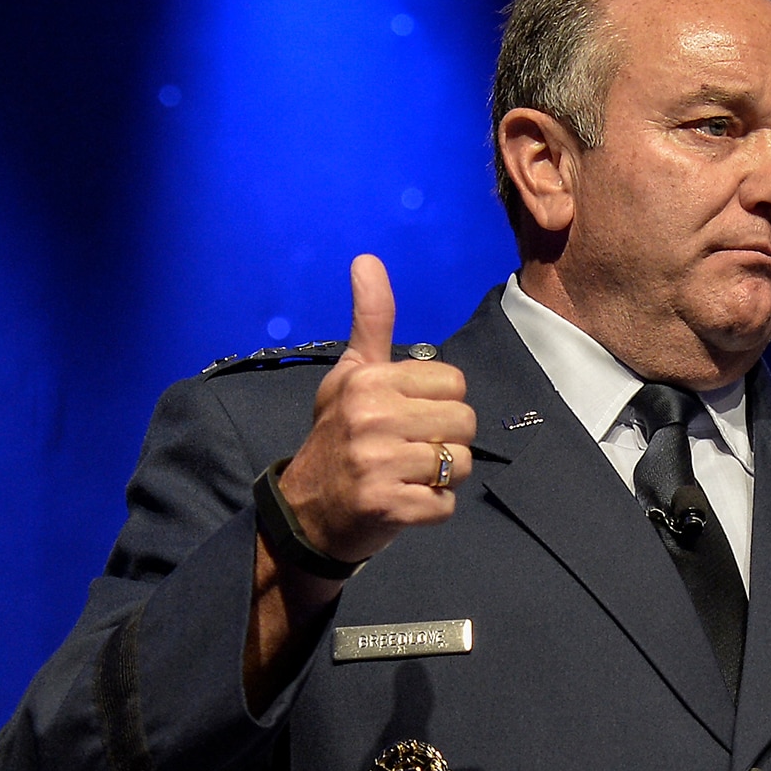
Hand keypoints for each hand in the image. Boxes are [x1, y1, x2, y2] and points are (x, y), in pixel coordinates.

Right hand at [274, 255, 476, 567]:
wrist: (306, 511)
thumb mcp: (349, 374)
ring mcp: (377, 463)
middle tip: (409, 450)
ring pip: (460, 463)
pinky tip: (404, 501)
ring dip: (442, 477)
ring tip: (406, 475)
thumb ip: (370, 321)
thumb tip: (367, 259)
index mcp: (368, 381)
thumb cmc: (336, 437)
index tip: (410, 416)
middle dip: (447, 441)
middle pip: (464, 422)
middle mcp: (371, 417)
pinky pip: (446, 504)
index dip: (442, 403)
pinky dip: (433, 508)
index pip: (455, 383)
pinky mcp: (388, 506)